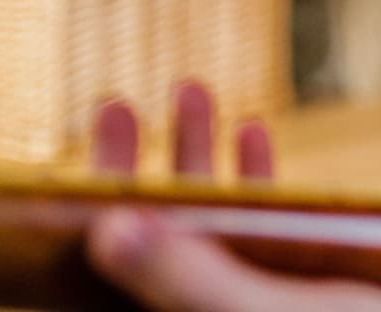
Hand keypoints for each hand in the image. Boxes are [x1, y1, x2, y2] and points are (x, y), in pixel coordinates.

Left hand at [86, 82, 380, 311]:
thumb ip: (188, 280)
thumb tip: (104, 231)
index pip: (107, 272)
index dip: (81, 208)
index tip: (87, 143)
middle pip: (147, 245)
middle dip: (133, 170)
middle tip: (116, 102)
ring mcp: (253, 305)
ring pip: (205, 231)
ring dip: (196, 159)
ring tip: (190, 91)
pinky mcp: (300, 294)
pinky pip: (262, 235)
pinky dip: (255, 180)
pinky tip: (255, 129)